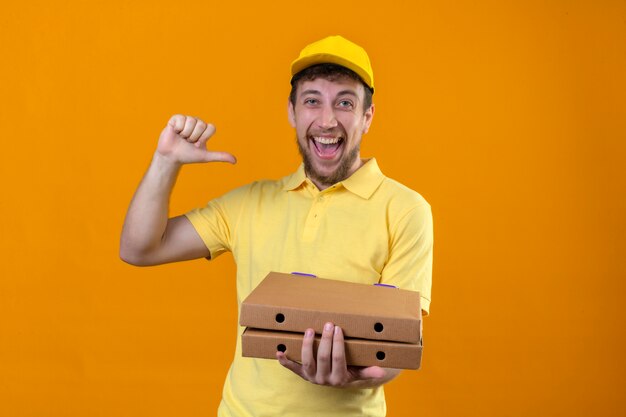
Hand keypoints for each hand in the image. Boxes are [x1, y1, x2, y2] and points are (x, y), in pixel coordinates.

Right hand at [157, 114, 236, 164]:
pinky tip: (175, 132)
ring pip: (191, 121)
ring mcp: (186, 120)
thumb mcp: (205, 156)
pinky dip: (177, 128)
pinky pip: (181, 119)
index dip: (204, 137)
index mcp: (205, 130)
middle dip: (194, 136)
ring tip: (181, 138)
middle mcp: (197, 123)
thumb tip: (235, 161)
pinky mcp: (176, 119)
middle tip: (188, 141)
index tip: (198, 144)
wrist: (171, 157)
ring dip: (185, 133)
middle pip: (201, 124)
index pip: (211, 127)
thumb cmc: (188, 156)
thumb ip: (220, 156)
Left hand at [277, 322, 397, 388]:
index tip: (338, 329)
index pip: (338, 358)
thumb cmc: (349, 372)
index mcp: (339, 378)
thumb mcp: (358, 372)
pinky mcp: (302, 374)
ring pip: (307, 361)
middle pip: (323, 357)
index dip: (337, 344)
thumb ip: (368, 371)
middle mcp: (324, 379)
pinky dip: (284, 360)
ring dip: (307, 345)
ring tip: (309, 330)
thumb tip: (382, 371)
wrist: (336, 382)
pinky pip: (292, 368)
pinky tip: (279, 351)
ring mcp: (311, 377)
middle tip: (327, 324)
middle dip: (325, 340)